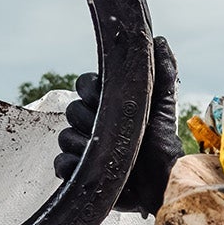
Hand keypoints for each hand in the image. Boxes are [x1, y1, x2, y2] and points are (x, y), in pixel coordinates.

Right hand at [54, 35, 180, 215]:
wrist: (161, 183)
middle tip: (110, 132)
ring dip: (83, 145)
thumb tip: (159, 41)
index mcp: (110, 106)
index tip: (103, 98)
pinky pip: (60, 164)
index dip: (91, 90)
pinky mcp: (78, 174)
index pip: (85, 85)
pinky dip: (72, 166)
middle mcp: (94, 125)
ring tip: (108, 155)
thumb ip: (163, 72)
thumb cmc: (163, 145)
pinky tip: (91, 170)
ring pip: (65, 137)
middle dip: (89, 120)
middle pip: (72, 110)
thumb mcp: (164, 105)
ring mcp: (84, 150)